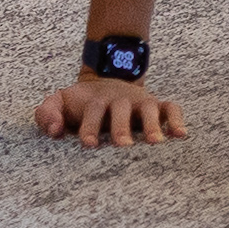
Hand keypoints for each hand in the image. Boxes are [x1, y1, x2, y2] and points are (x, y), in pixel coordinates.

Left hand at [34, 78, 188, 146]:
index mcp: (95, 101)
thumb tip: (55, 131)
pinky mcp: (156, 105)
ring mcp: (139, 102)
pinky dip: (177, 119)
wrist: (105, 81)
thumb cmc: (79, 103)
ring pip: (148, 109)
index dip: (89, 126)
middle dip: (121, 127)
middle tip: (123, 146)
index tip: (89, 144)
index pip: (92, 111)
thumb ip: (47, 114)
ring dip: (152, 124)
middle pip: (121, 109)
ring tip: (155, 143)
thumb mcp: (58, 102)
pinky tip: (181, 135)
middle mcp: (119, 99)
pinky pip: (171, 108)